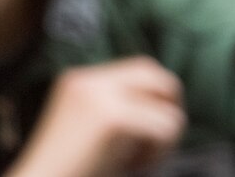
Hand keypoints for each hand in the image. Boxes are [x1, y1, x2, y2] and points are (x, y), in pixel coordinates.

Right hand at [6, 56, 185, 176]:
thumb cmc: (65, 173)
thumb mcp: (88, 133)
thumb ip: (116, 110)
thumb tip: (164, 107)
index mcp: (78, 80)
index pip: (137, 69)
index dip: (155, 96)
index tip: (151, 131)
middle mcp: (88, 80)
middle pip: (152, 72)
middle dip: (169, 104)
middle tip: (164, 140)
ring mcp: (99, 95)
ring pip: (164, 102)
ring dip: (164, 136)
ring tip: (140, 162)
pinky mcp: (111, 118)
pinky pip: (164, 127)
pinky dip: (159, 152)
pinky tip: (135, 168)